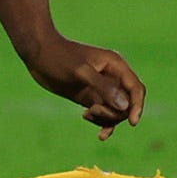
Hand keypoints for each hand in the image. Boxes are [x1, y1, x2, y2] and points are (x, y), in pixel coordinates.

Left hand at [24, 33, 145, 139]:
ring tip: (87, 114)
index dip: (137, 106)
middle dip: (114, 113)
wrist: (38, 55)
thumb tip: (124, 105)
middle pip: (127, 104)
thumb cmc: (59, 57)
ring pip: (116, 111)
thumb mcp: (80, 72)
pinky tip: (86, 119)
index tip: (132, 122)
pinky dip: (100, 121)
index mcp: (115, 65)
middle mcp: (112, 77)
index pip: (136, 89)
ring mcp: (102, 88)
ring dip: (105, 118)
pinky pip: (104, 114)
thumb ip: (103, 87)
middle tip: (93, 111)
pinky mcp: (91, 97)